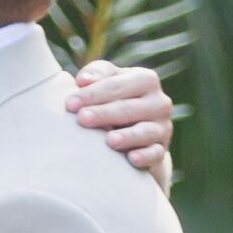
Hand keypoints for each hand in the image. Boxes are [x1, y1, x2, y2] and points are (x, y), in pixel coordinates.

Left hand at [65, 58, 177, 188]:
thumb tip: (83, 81)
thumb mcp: (109, 80)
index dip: (92, 93)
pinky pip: (155, 153)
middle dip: (104, 113)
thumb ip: (97, 74)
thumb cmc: (116, 98)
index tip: (70, 104)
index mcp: (145, 79)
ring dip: (128, 136)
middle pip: (128, 108)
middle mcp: (159, 102)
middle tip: (82, 119)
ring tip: (110, 140)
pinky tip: (132, 159)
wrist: (138, 130)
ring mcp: (163, 127)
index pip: (116, 85)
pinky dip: (145, 156)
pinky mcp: (162, 149)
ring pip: (145, 131)